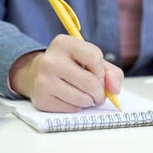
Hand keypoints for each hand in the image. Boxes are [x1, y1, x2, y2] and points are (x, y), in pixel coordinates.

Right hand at [9, 34, 123, 111]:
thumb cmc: (71, 65)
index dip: (101, 70)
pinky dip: (78, 107)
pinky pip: (72, 109)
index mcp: (64, 43)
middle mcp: (50, 60)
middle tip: (98, 94)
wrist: (37, 73)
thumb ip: (111, 72)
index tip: (98, 73)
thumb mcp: (91, 60)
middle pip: (90, 82)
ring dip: (90, 101)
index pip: (94, 57)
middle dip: (100, 92)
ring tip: (86, 96)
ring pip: (82, 99)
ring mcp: (44, 80)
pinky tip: (72, 99)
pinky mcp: (41, 99)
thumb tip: (114, 89)